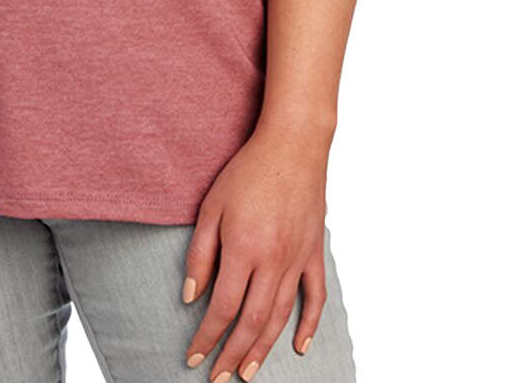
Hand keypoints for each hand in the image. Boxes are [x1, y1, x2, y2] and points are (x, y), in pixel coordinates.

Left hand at [181, 119, 330, 378]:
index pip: (222, 307)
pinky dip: (309, 326)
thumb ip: (200, 254)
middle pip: (251, 322)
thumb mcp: (211, 206)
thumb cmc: (247, 171)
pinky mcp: (313, 253)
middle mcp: (272, 261)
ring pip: (280, 317)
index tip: (193, 355)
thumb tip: (190, 297)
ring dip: (263, 349)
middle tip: (218, 377)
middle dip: (232, 355)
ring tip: (247, 372)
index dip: (206, 337)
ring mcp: (297, 259)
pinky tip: (300, 348)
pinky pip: (315, 297)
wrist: (292, 146)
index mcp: (243, 249)